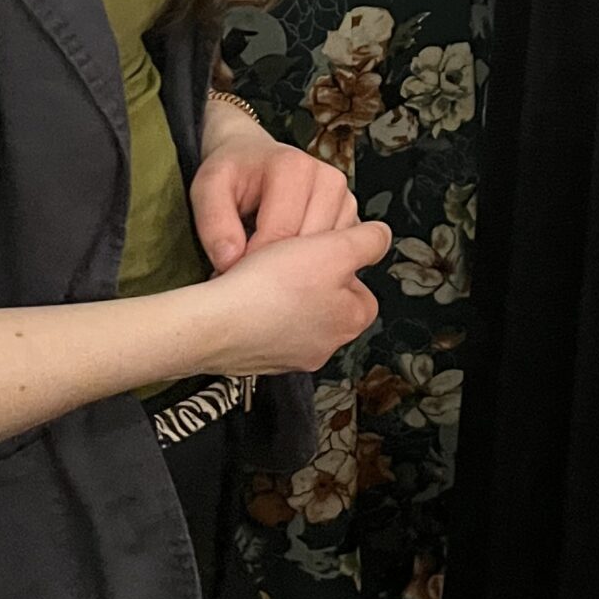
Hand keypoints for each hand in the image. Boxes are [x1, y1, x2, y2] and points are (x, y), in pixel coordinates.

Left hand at [191, 104, 357, 272]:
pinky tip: (291, 260)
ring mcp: (345, 198)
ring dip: (298, 268)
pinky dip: (315, 265)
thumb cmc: (232, 174)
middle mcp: (328, 179)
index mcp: (293, 167)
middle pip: (309, 246)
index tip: (232, 268)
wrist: (253, 156)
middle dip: (278, 268)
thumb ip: (214, 222)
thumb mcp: (207, 188)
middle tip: (249, 272)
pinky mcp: (351, 217)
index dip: (253, 260)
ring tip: (268, 263)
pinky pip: (340, 255)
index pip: (281, 233)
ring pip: (329, 255)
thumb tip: (230, 260)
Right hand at [195, 224, 390, 375]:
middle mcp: (323, 348)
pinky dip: (259, 314)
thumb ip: (367, 242)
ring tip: (265, 276)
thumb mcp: (334, 248)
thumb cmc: (275, 286)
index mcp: (349, 322)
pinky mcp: (256, 361)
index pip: (360, 289)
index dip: (343, 265)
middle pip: (328, 304)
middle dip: (313, 283)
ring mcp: (288, 358)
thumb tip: (383, 237)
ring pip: (295, 318)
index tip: (321, 251)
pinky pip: (265, 331)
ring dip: (284, 298)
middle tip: (291, 261)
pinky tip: (245, 296)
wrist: (215, 324)